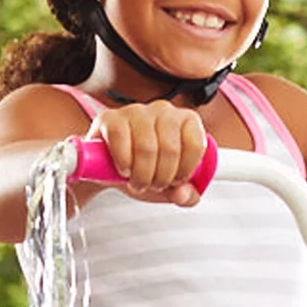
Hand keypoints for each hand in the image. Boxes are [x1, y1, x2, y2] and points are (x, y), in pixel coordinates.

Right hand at [83, 103, 210, 206]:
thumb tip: (183, 194)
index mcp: (186, 122)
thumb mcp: (170, 187)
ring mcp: (137, 111)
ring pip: (146, 148)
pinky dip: (123, 162)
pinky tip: (124, 169)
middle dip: (161, 177)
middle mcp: (164, 111)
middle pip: (170, 149)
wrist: (110, 167)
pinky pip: (121, 139)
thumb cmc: (144, 169)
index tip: (175, 181)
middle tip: (153, 184)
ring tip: (138, 181)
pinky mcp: (112, 117)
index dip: (185, 170)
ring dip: (142, 175)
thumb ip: (186, 195)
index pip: (196, 144)